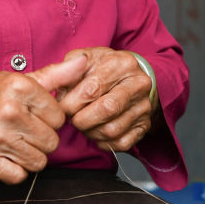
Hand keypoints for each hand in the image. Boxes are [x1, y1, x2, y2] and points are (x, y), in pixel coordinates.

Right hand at [0, 55, 87, 183]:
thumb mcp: (20, 79)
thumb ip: (56, 75)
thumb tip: (85, 62)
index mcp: (20, 88)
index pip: (59, 118)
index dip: (49, 119)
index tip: (33, 115)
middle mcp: (8, 111)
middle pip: (51, 142)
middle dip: (41, 139)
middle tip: (23, 130)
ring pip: (38, 162)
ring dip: (30, 155)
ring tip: (14, 141)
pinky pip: (18, 176)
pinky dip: (15, 170)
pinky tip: (6, 155)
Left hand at [34, 46, 153, 152]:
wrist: (131, 78)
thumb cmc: (103, 69)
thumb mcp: (86, 59)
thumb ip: (68, 70)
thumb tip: (59, 89)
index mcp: (121, 63)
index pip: (92, 88)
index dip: (72, 102)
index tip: (62, 107)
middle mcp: (137, 84)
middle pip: (106, 109)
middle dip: (82, 119)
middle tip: (72, 119)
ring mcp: (144, 106)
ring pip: (112, 130)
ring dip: (91, 132)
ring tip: (84, 124)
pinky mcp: (145, 125)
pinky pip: (121, 143)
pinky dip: (103, 143)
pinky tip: (96, 132)